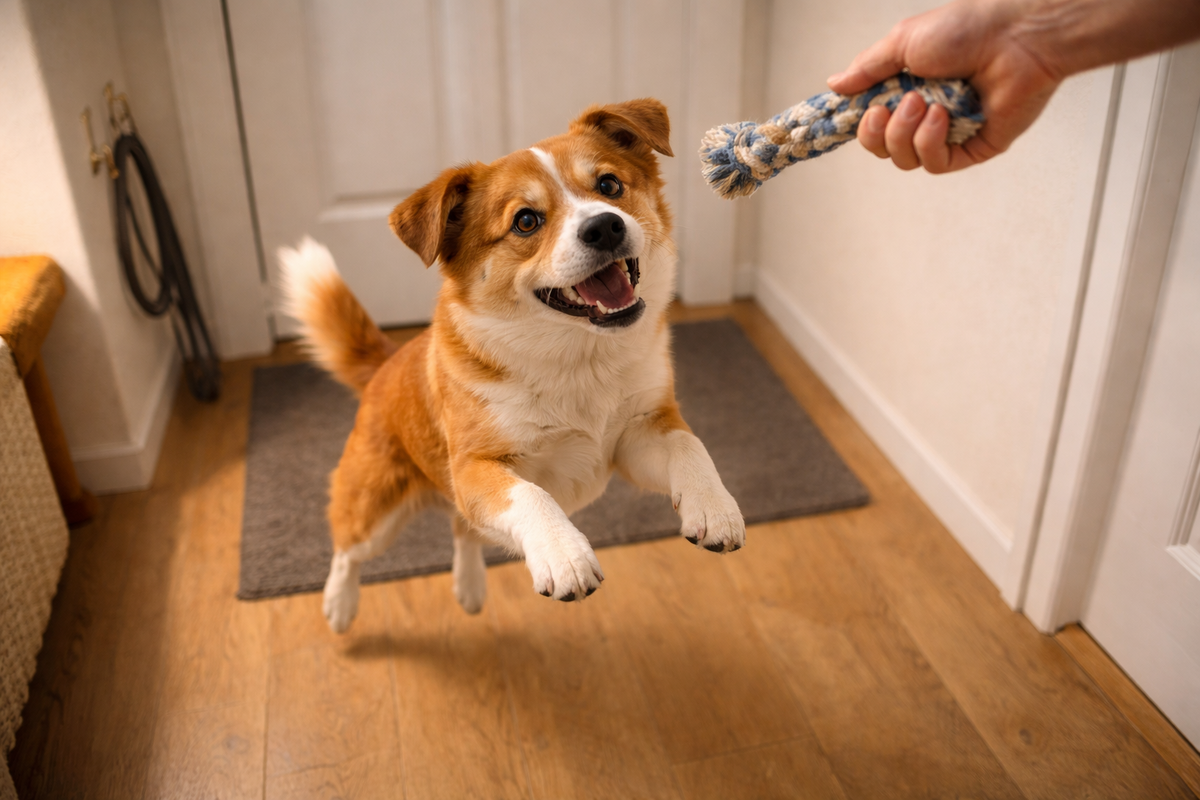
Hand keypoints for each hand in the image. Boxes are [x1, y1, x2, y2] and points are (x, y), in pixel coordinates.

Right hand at [827, 0, 1062, 172]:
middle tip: (890, 106)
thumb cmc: (967, 29)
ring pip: (905, 160)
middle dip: (876, 132)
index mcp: (909, 88)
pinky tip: (941, 116)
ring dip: (904, 133)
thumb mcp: (903, 42)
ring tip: (924, 103)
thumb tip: (834, 85)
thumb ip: (867, 68)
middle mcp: (926, 114)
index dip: (858, 124)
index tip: (851, 114)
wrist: (1017, 36)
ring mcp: (949, 134)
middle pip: (882, 148)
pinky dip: (930, 142)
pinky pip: (935, 164)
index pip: (871, 121)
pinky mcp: (972, 149)